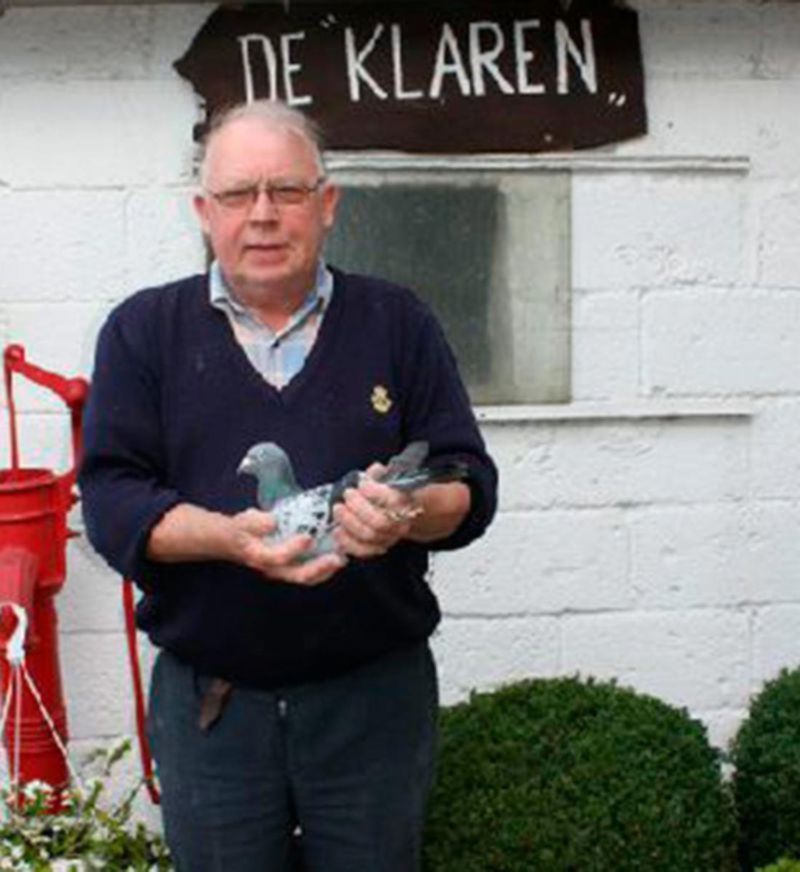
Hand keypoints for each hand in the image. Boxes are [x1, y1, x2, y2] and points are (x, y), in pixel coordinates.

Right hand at [231, 508, 345, 584]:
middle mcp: (273, 568)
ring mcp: (283, 571)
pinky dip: (324, 568)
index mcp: (260, 556)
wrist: (235, 542)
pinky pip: (309, 574)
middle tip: (336, 558)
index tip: (307, 537)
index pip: (276, 558)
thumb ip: (257, 522)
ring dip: (325, 571)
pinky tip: (337, 557)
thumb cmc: (242, 530)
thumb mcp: (245, 521)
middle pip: (297, 575)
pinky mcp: (291, 568)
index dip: (292, 549)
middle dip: (319, 568)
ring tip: (341, 559)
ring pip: (306, 578)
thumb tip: (273, 522)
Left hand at [331, 464, 421, 558]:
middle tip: (347, 495)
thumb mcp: (386, 479)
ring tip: (338, 510)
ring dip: (349, 523)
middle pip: (379, 521)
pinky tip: (338, 530)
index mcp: (404, 502)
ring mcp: (389, 538)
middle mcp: (400, 523)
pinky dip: (347, 542)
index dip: (373, 492)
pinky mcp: (377, 548)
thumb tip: (375, 470)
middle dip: (358, 508)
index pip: (392, 499)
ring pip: (369, 536)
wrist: (399, 511)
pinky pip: (362, 551)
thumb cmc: (388, 493)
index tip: (362, 484)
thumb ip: (378, 475)